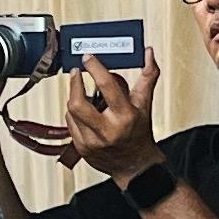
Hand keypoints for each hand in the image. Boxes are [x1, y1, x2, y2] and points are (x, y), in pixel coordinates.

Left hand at [62, 62, 164, 182]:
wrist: (136, 166)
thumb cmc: (139, 132)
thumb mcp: (145, 104)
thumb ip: (148, 76)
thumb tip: (148, 53)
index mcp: (125, 116)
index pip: (107, 87)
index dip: (95, 69)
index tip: (88, 58)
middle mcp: (108, 130)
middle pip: (78, 104)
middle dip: (74, 84)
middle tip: (76, 73)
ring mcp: (93, 142)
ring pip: (72, 113)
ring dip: (74, 98)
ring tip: (82, 92)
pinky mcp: (83, 148)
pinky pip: (70, 124)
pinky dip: (74, 114)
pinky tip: (82, 111)